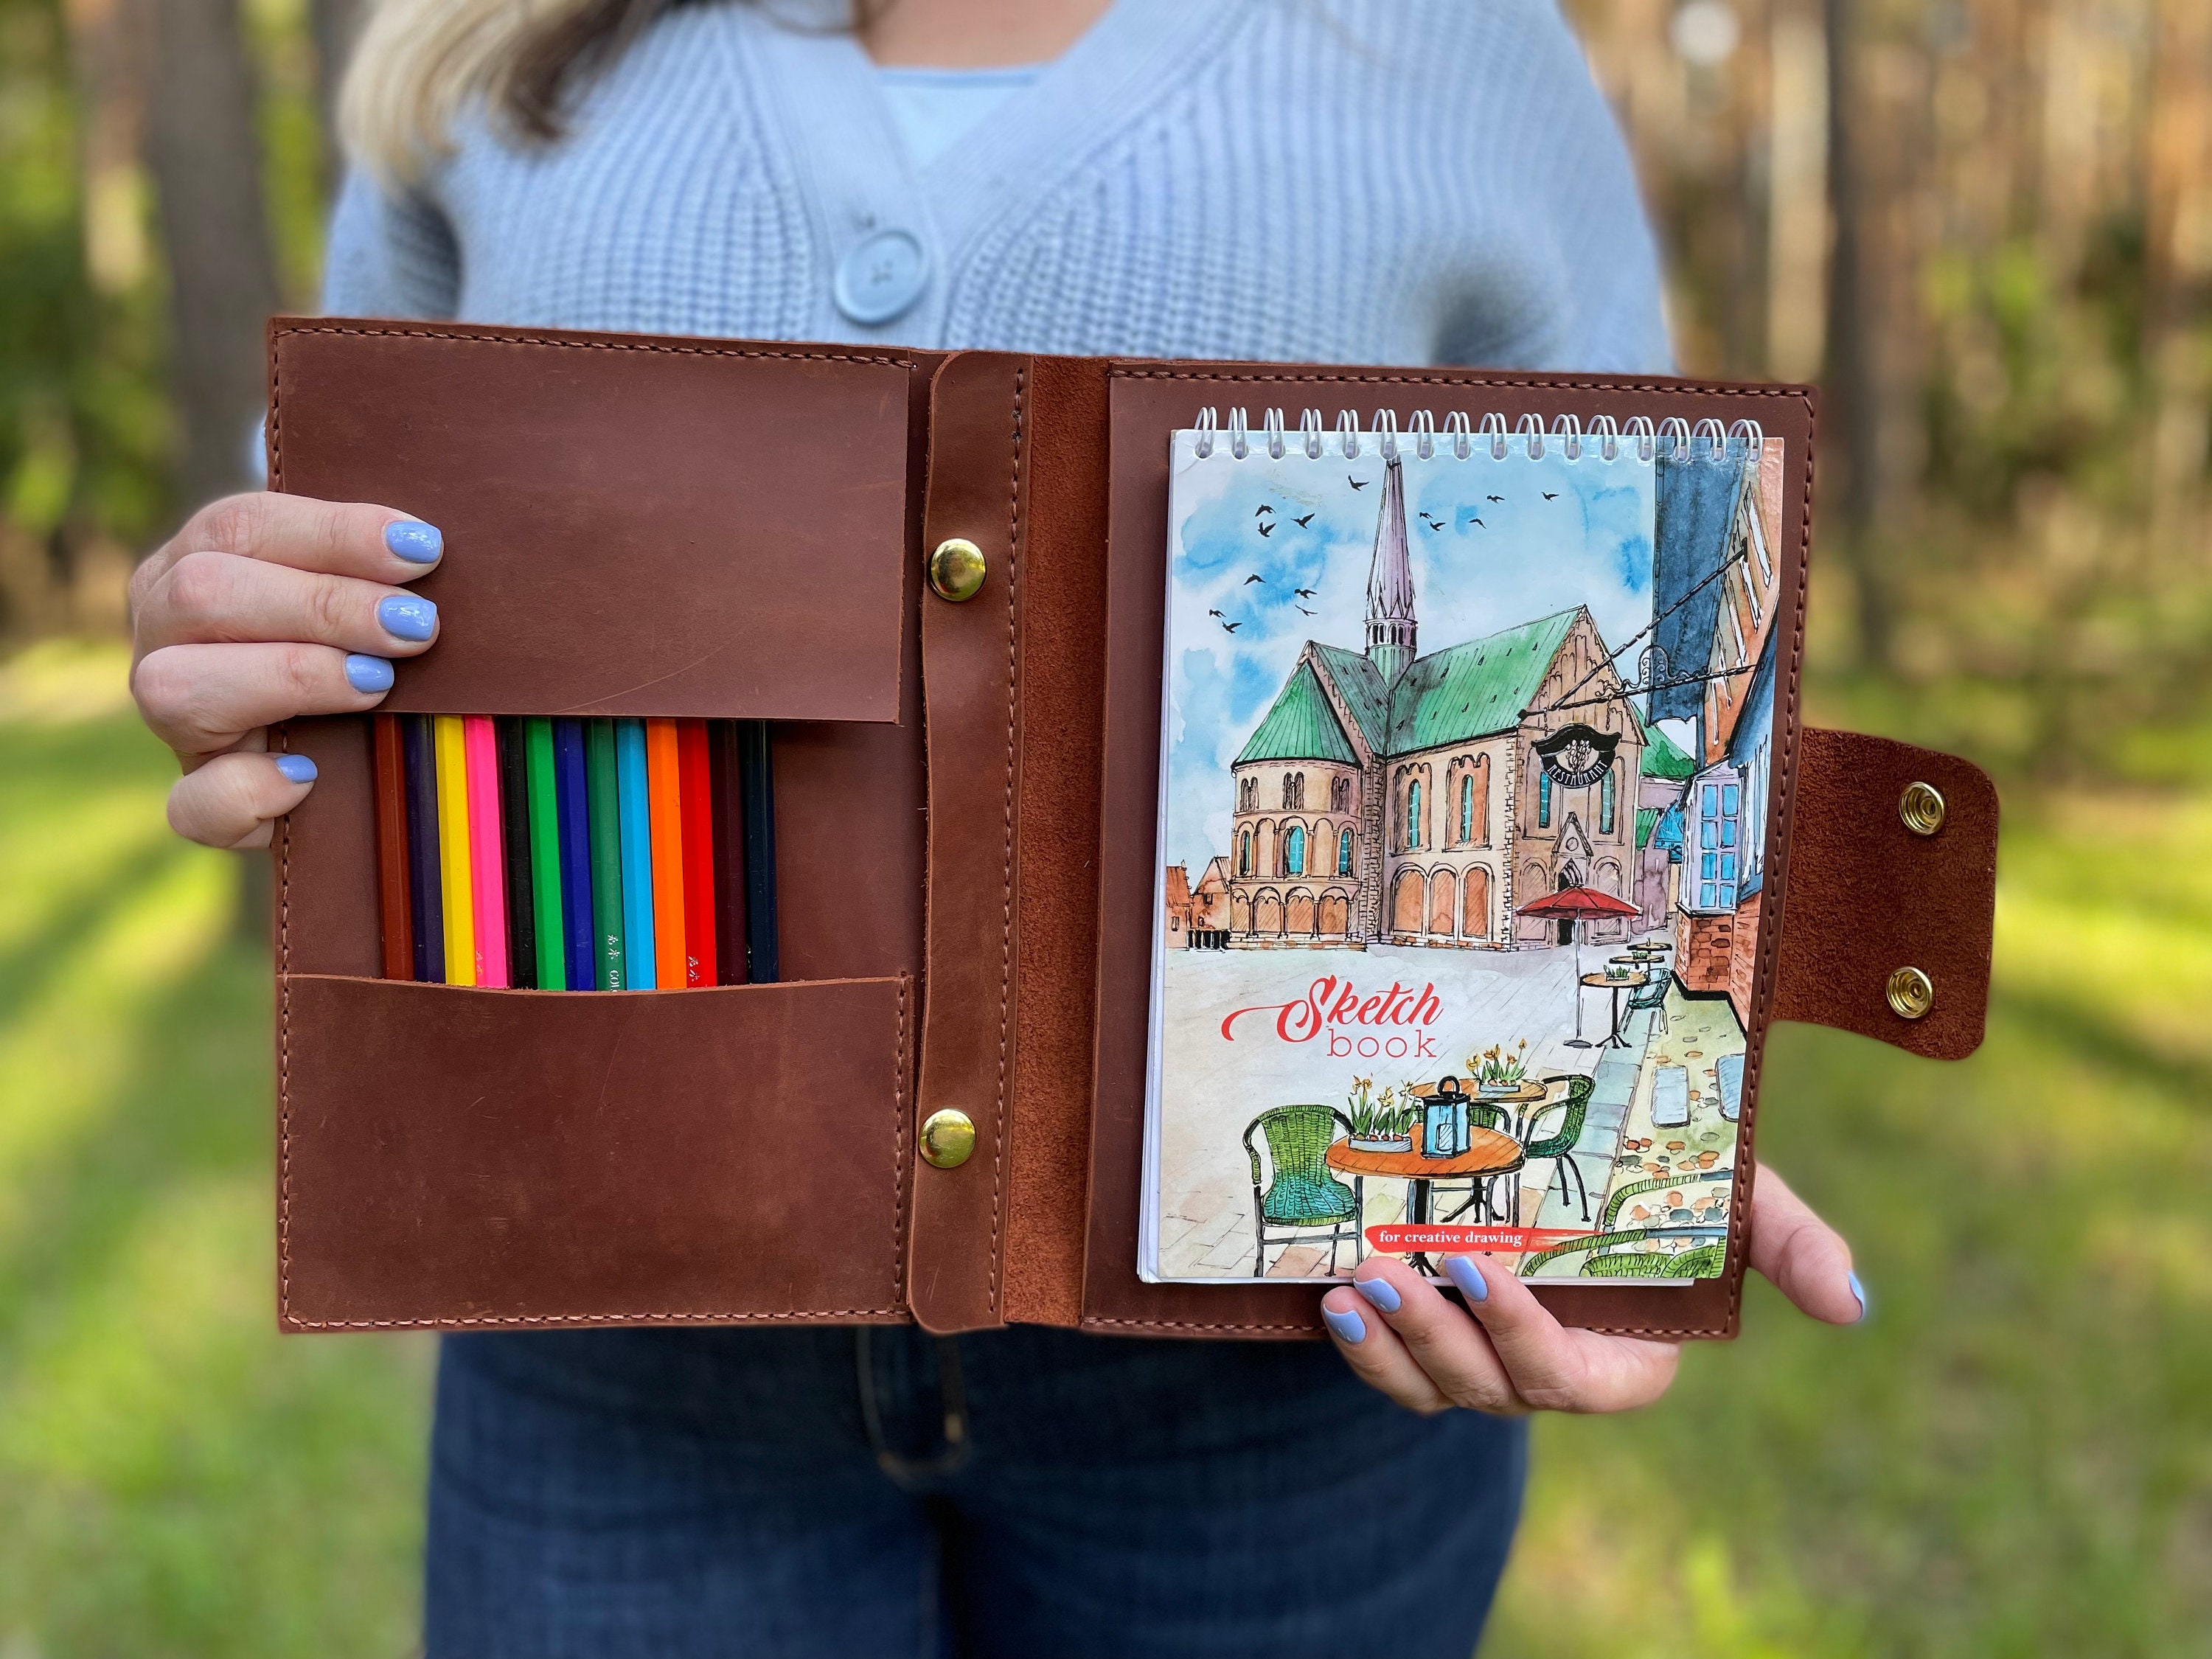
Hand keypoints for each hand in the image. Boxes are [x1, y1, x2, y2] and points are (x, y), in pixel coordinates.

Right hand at [129, 494, 445, 848]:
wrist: (353, 765)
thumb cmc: (362, 650)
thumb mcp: (357, 598)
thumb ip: (372, 571)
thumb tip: (428, 547)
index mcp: (195, 562)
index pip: (242, 526)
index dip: (334, 533)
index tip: (422, 549)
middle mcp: (165, 635)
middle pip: (204, 593)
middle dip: (324, 605)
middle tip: (416, 624)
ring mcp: (170, 721)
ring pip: (176, 687)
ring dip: (290, 677)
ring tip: (378, 685)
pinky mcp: (195, 799)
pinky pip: (194, 803)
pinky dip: (250, 791)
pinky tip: (309, 777)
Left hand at [1319, 1164, 1862, 1413]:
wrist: (1581, 1148)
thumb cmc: (1675, 1181)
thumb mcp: (1736, 1197)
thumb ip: (1790, 1243)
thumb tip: (1853, 1304)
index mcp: (1627, 1361)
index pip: (1574, 1378)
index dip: (1526, 1338)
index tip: (1482, 1271)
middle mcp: (1552, 1373)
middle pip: (1489, 1387)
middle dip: (1436, 1338)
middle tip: (1387, 1273)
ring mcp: (1488, 1364)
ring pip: (1434, 1387)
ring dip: (1389, 1347)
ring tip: (1349, 1288)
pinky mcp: (1434, 1343)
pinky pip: (1396, 1374)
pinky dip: (1362, 1350)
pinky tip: (1326, 1304)